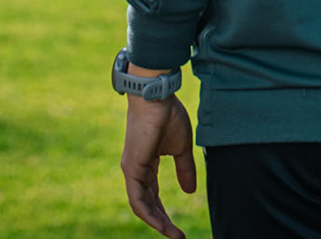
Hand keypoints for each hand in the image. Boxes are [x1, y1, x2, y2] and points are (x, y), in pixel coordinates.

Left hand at [121, 91, 195, 238]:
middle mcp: (135, 169)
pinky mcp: (131, 167)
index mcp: (146, 164)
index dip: (164, 213)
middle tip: (178, 237)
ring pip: (141, 205)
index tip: (178, 229)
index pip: (153, 196)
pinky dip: (148, 214)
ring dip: (157, 223)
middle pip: (147, 204)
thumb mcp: (181, 148)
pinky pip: (137, 198)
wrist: (157, 95)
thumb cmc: (167, 115)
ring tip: (173, 236)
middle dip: (162, 223)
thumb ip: (184, 169)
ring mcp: (131, 169)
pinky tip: (160, 225)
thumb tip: (189, 192)